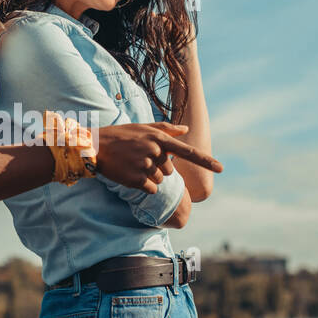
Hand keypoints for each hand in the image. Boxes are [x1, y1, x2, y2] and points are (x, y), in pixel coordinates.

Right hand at [93, 122, 222, 193]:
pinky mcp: (138, 179)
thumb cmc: (121, 135)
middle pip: (170, 170)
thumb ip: (167, 129)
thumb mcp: (144, 127)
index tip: (221, 169)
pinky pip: (152, 189)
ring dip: (149, 176)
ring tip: (133, 164)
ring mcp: (146, 166)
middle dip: (158, 167)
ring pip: (160, 180)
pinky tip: (131, 175)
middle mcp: (156, 152)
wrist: (96, 146)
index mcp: (160, 139)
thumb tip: (186, 130)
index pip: (188, 152)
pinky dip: (144, 186)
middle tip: (139, 158)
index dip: (206, 161)